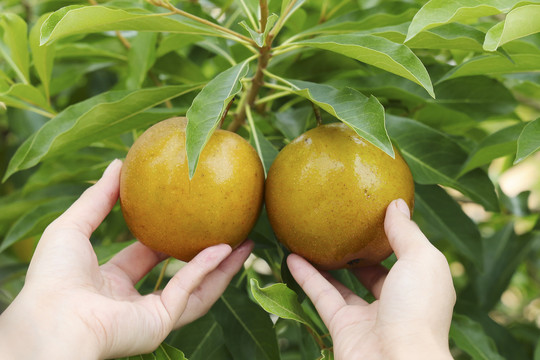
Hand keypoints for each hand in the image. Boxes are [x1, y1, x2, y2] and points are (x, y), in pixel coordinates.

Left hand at [0, 159, 252, 359]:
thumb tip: (117, 163)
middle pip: (179, 275)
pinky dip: (209, 270)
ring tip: (247, 243)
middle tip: (227, 230)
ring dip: (223, 267)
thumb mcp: (73, 226)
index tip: (184, 216)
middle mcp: (134, 301)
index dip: (165, 237)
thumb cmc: (53, 276)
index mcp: (110, 283)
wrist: (53, 319)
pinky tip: (226, 248)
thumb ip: (97, 197)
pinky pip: (192, 292)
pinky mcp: (163, 323)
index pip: (143, 257)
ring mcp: (151, 314)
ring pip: (198, 289)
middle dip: (206, 255)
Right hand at [288, 199, 455, 359]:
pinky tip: (292, 256)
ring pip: (344, 285)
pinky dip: (306, 276)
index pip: (407, 257)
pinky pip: (321, 296)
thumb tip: (396, 203)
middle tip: (342, 227)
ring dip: (327, 263)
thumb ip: (407, 232)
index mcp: (421, 286)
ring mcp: (368, 317)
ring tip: (311, 239)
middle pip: (375, 273)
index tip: (375, 214)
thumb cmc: (417, 311)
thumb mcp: (422, 260)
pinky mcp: (342, 327)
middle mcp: (396, 302)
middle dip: (360, 253)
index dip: (394, 237)